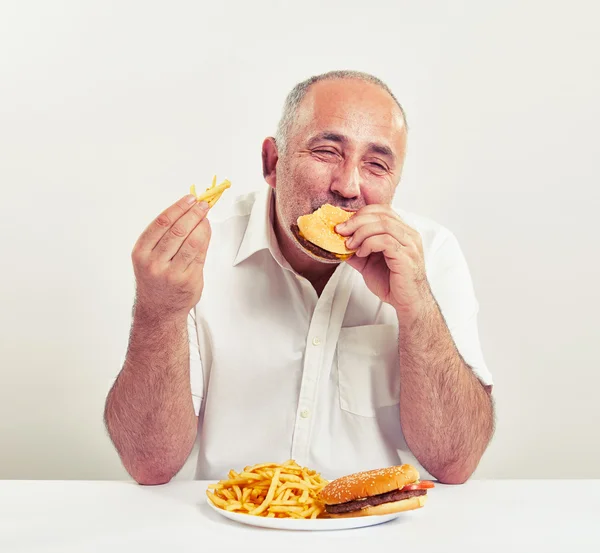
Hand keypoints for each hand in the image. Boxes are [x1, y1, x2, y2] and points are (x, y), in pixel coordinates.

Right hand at [131, 195, 211, 318]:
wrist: (159, 309)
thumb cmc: (155, 279)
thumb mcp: (149, 257)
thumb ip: (164, 236)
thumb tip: (187, 211)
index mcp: (141, 253)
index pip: (161, 223)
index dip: (178, 208)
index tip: (190, 199)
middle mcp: (154, 263)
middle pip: (178, 230)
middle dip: (193, 213)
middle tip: (203, 204)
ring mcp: (172, 273)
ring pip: (191, 241)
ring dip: (202, 224)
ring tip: (206, 215)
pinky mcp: (189, 280)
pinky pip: (200, 254)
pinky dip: (205, 239)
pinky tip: (206, 230)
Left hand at [336, 205, 434, 323]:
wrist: (407, 302)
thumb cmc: (392, 282)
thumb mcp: (367, 262)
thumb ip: (356, 250)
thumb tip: (337, 241)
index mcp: (401, 231)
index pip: (382, 210)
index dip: (360, 213)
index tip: (343, 223)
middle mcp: (408, 234)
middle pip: (381, 214)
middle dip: (356, 220)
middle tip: (340, 230)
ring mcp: (409, 244)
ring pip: (383, 224)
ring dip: (360, 232)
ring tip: (350, 245)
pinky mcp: (406, 255)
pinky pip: (385, 241)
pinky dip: (369, 244)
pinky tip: (361, 253)